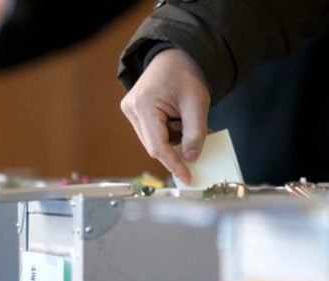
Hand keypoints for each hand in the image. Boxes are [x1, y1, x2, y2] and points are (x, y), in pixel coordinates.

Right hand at [120, 48, 210, 184]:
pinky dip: (169, 135)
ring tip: (192, 133)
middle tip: (198, 154)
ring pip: (153, 141)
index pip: (158, 146)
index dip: (174, 164)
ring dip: (173, 143)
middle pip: (153, 146)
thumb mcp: (197, 103)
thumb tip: (191, 158)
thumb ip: (195, 133)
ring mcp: (131, 110)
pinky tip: (182, 127)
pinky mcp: (135, 112)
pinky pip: (152, 133)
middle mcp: (132, 109)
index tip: (187, 177)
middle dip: (176, 152)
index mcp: (144, 105)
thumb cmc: (185, 73)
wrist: (175, 56)